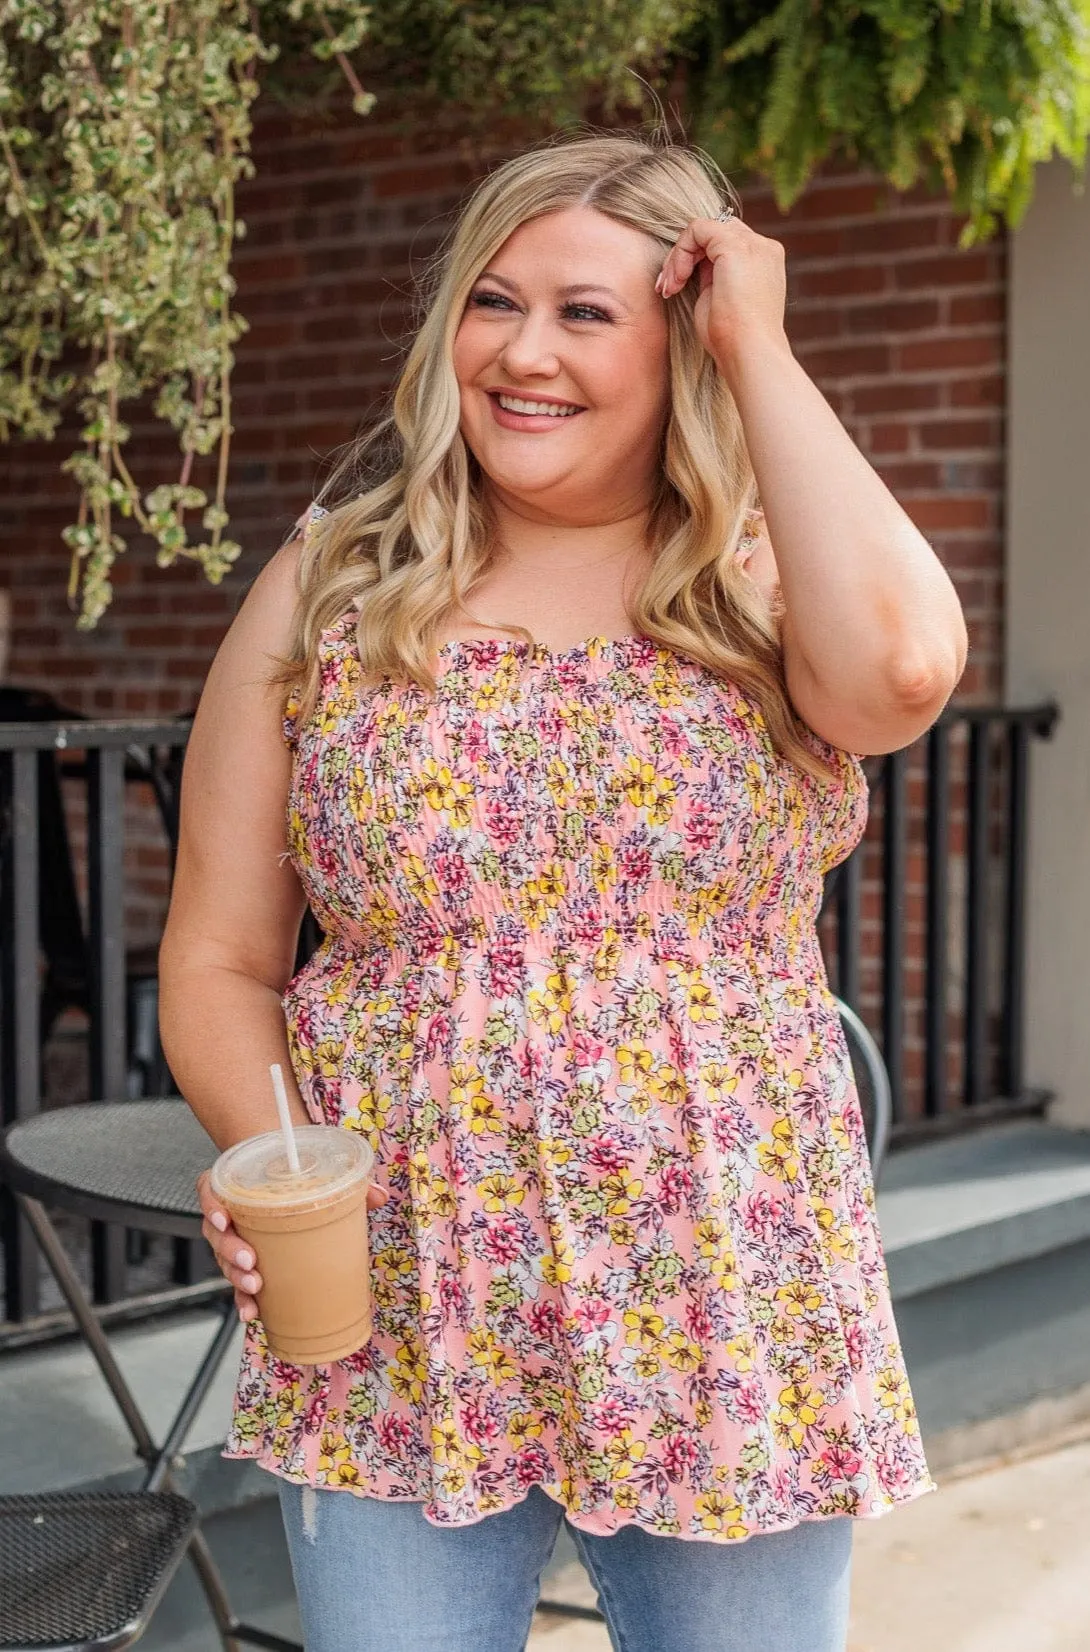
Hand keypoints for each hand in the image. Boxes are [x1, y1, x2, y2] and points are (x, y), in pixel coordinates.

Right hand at [197, 1167, 389, 1323]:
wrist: (286, 1177)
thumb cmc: (298, 1174)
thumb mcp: (320, 1171)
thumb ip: (349, 1183)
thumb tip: (379, 1195)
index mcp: (236, 1183)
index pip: (210, 1189)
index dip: (211, 1204)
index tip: (224, 1218)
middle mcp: (228, 1212)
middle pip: (217, 1233)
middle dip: (229, 1252)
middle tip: (249, 1262)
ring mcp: (234, 1240)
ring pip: (224, 1261)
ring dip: (236, 1278)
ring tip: (255, 1289)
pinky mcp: (246, 1263)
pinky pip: (238, 1283)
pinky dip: (244, 1299)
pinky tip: (252, 1313)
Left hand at [655, 215, 788, 375]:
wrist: (749, 354)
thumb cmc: (732, 341)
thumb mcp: (719, 301)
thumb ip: (711, 277)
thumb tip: (692, 265)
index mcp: (764, 263)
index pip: (724, 242)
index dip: (694, 260)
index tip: (674, 289)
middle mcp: (763, 248)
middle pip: (714, 231)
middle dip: (683, 256)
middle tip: (667, 288)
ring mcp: (753, 244)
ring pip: (703, 229)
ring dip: (678, 256)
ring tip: (669, 288)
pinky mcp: (735, 246)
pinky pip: (697, 229)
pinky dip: (680, 252)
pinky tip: (677, 281)